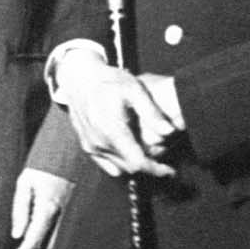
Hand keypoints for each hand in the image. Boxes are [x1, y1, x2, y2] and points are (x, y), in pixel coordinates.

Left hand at [6, 168, 72, 248]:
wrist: (71, 155)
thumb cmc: (44, 167)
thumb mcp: (25, 183)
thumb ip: (20, 209)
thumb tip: (17, 236)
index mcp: (48, 208)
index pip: (33, 242)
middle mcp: (64, 217)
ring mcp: (73, 218)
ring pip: (57, 247)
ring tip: (22, 246)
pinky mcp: (77, 217)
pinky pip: (64, 238)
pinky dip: (51, 243)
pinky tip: (38, 237)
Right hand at [60, 49, 181, 178]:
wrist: (79, 78)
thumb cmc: (108, 81)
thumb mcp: (134, 89)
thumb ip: (151, 112)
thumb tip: (169, 131)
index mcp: (112, 130)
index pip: (137, 162)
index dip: (156, 169)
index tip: (170, 170)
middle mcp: (99, 143)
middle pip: (130, 167)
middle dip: (149, 166)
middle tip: (163, 156)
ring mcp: (92, 146)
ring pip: (119, 167)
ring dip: (135, 164)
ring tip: (149, 152)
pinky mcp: (88, 147)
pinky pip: (108, 164)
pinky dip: (122, 163)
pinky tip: (131, 151)